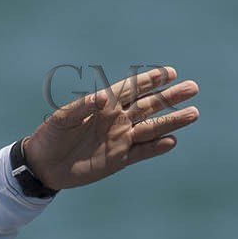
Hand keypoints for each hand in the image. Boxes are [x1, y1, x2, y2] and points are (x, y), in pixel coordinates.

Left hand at [24, 65, 198, 189]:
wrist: (43, 166)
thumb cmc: (50, 136)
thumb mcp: (62, 119)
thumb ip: (83, 107)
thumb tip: (104, 97)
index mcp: (103, 105)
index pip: (131, 89)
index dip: (150, 80)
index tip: (170, 72)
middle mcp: (116, 120)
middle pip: (148, 106)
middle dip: (170, 97)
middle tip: (193, 87)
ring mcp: (120, 139)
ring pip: (151, 128)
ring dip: (172, 121)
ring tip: (194, 113)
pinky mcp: (119, 158)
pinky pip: (142, 151)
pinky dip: (156, 147)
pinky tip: (172, 141)